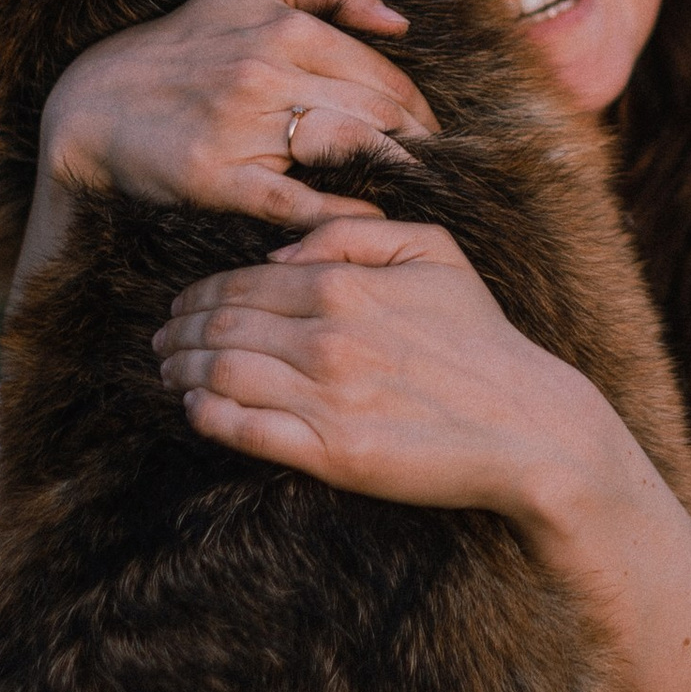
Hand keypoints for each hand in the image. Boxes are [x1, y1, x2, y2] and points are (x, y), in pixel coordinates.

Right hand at [28, 0, 438, 271]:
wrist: (91, 102)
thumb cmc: (181, 44)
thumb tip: (400, 22)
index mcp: (284, 28)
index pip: (382, 75)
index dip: (420, 111)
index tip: (436, 137)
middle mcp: (267, 71)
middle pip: (375, 113)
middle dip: (419, 145)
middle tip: (443, 172)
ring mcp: (241, 124)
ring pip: (345, 149)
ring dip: (393, 173)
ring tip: (419, 194)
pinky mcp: (215, 175)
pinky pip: (293, 199)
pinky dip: (338, 212)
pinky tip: (370, 221)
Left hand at [153, 221, 613, 521]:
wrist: (530, 426)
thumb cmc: (482, 339)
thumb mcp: (435, 254)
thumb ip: (355, 237)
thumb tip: (283, 253)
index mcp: (346, 285)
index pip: (242, 285)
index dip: (199, 295)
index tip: (181, 306)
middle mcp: (328, 338)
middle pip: (219, 328)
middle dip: (178, 332)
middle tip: (161, 339)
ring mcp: (327, 398)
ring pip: (220, 376)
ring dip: (181, 371)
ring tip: (170, 372)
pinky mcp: (332, 453)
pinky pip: (245, 430)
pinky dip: (207, 415)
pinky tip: (196, 408)